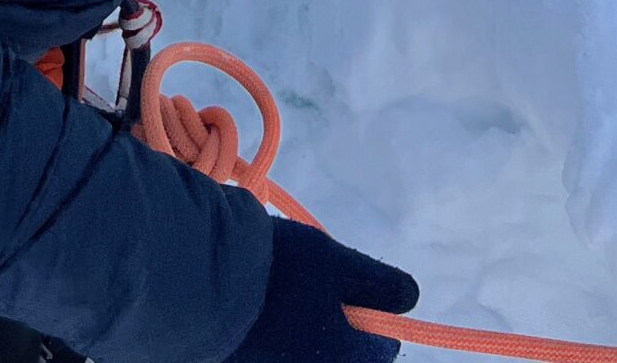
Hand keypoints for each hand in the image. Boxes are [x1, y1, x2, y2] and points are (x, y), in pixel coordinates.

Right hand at [222, 217, 419, 362]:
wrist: (205, 285)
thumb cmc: (282, 272)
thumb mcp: (338, 263)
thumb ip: (379, 284)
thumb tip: (410, 300)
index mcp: (347, 362)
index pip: (384, 348)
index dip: (371, 313)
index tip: (347, 287)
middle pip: (346, 357)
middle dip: (340, 329)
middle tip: (314, 289)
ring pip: (313, 357)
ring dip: (309, 336)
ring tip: (286, 299)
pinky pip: (281, 358)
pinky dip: (281, 343)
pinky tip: (265, 316)